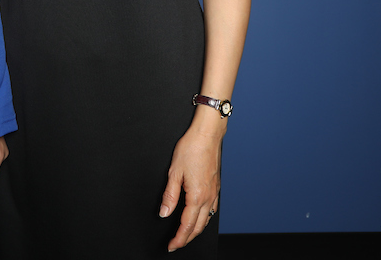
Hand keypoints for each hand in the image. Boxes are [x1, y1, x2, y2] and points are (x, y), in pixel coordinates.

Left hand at [159, 122, 222, 250]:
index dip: (178, 238)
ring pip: (206, 220)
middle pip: (198, 227)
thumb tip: (164, 213)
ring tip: (185, 235)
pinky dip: (204, 219)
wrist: (207, 135)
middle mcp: (208, 197)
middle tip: (176, 244)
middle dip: (187, 238)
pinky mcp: (216, 187)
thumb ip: (169, 196)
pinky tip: (200, 218)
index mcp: (196, 196)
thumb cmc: (191, 148)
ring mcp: (214, 193)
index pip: (186, 225)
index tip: (171, 245)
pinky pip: (211, 210)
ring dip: (196, 231)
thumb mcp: (174, 172)